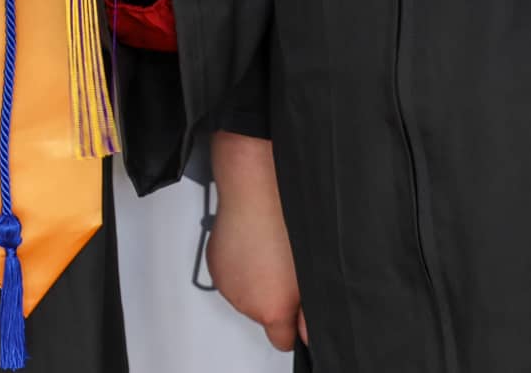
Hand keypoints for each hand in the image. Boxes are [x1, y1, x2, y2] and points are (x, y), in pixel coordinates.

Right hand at [207, 131, 305, 351]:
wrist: (256, 190)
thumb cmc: (285, 223)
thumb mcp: (314, 269)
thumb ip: (312, 310)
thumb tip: (311, 330)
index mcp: (271, 309)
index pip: (282, 341)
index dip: (292, 328)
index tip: (297, 315)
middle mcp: (245, 302)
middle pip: (263, 316)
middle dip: (275, 300)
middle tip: (287, 273)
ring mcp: (227, 283)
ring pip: (246, 295)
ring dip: (257, 282)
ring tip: (270, 254)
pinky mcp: (216, 265)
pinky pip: (232, 276)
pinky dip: (242, 267)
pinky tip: (253, 246)